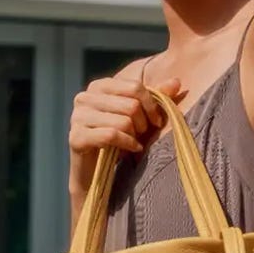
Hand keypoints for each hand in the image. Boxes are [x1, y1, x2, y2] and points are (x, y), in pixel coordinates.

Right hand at [68, 72, 183, 198]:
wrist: (99, 170)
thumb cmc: (122, 138)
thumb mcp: (142, 115)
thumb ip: (157, 97)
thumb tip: (177, 81)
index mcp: (99, 86)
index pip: (135, 87)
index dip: (152, 105)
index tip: (157, 121)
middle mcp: (84, 97)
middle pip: (130, 105)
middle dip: (143, 123)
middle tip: (142, 134)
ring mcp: (77, 117)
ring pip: (123, 121)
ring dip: (135, 135)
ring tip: (134, 141)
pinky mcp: (76, 137)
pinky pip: (111, 135)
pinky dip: (127, 144)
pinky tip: (132, 149)